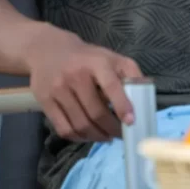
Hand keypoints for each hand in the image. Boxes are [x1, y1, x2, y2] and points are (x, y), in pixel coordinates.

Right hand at [25, 26, 143, 141]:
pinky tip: (88, 136)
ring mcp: (58, 90)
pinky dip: (78, 137)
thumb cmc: (87, 58)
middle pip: (95, 112)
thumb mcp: (112, 58)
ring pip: (79, 124)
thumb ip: (131, 73)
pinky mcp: (45, 101)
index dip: (122, 105)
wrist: (48, 50)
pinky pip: (63, 128)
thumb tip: (145, 95)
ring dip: (97, 136)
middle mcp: (76, 76)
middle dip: (111, 128)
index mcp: (97, 63)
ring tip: (107, 137)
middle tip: (121, 135)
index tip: (131, 121)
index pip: (111, 86)